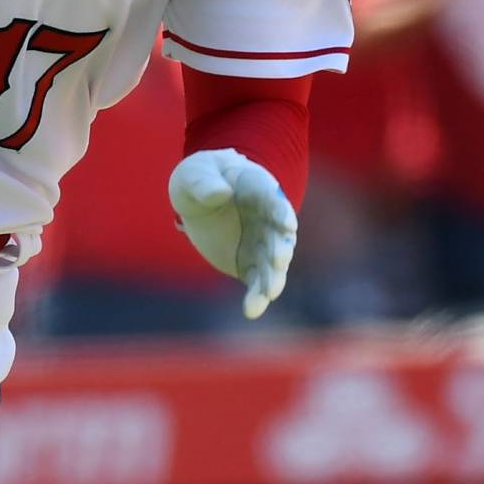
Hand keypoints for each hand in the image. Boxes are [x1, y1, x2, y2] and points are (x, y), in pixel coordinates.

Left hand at [168, 149, 298, 319]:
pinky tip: (252, 311)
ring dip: (273, 278)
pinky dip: (257, 297)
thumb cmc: (201, 176)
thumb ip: (206, 182)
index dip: (280, 212)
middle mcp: (268, 219)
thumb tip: (220, 193)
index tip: (287, 224)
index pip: (274, 200)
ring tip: (269, 294)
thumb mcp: (196, 172)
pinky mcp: (250, 263)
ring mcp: (263, 243)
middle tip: (278, 261)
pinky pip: (257, 283)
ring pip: (273, 264)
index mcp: (259, 188)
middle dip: (281, 249)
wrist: (200, 198)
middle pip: (280, 236)